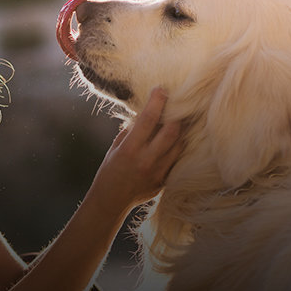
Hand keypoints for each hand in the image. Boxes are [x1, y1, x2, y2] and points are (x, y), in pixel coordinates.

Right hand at [87, 87, 182, 216]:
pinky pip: (177, 160)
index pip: (148, 119)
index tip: (161, 89)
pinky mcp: (164, 181)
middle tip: (175, 104)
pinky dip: (177, 148)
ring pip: (179, 145)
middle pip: (172, 131)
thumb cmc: (109, 171)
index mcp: (130, 149)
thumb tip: (146, 114)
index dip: (157, 101)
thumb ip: (131, 132)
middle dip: (176, 115)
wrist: (110, 201)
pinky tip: (176, 140)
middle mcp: (147, 160)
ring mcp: (158, 172)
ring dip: (180, 131)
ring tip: (179, 120)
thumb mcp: (116, 148)